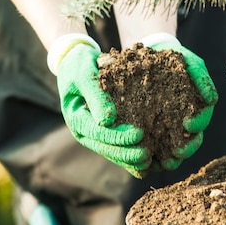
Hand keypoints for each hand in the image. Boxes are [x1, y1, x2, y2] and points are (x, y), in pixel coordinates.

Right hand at [53, 36, 150, 177]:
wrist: (76, 63)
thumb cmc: (79, 65)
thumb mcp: (84, 74)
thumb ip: (95, 95)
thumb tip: (107, 120)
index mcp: (76, 118)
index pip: (98, 132)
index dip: (118, 135)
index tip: (139, 134)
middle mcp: (84, 131)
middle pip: (105, 147)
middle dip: (126, 153)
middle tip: (147, 155)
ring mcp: (93, 134)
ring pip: (112, 152)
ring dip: (129, 159)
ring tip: (150, 161)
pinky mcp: (104, 133)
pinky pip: (117, 148)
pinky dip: (130, 156)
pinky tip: (147, 161)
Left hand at [143, 33, 217, 169]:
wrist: (147, 58)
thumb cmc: (173, 59)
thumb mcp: (190, 63)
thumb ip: (202, 78)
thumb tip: (211, 99)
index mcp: (195, 110)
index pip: (200, 123)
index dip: (197, 125)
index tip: (187, 123)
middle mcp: (182, 124)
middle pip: (189, 142)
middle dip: (186, 149)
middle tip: (178, 153)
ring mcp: (166, 130)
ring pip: (172, 151)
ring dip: (171, 159)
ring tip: (164, 163)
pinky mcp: (149, 134)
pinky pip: (152, 150)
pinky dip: (151, 158)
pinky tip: (146, 162)